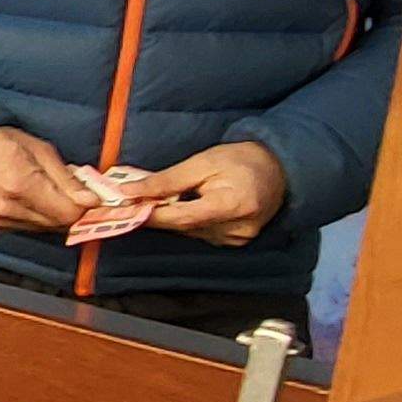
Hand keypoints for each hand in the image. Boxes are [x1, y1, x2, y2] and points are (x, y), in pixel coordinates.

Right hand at [0, 126, 92, 234]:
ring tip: (45, 190)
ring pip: (45, 228)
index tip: (90, 196)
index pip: (68, 213)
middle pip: (58, 223)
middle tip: (70, 190)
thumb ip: (67, 178)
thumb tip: (92, 200)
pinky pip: (28, 228)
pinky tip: (28, 198)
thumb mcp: (40, 149)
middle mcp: (8, 207)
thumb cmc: (0, 143)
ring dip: (52, 213)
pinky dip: (35, 216)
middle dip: (70, 208)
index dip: (84, 206)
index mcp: (21, 184)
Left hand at [140, 143, 290, 246]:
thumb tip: (132, 192)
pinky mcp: (235, 241)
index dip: (151, 215)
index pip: (182, 217)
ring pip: (189, 232)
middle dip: (154, 215)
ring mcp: (237, 238)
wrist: (278, 168)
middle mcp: (237, 229)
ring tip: (151, 201)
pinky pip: (200, 233)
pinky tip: (181, 206)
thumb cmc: (242, 160)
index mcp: (233, 205)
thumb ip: (168, 180)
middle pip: (183, 227)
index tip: (123, 209)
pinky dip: (186, 221)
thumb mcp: (203, 162)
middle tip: (126, 204)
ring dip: (169, 218)